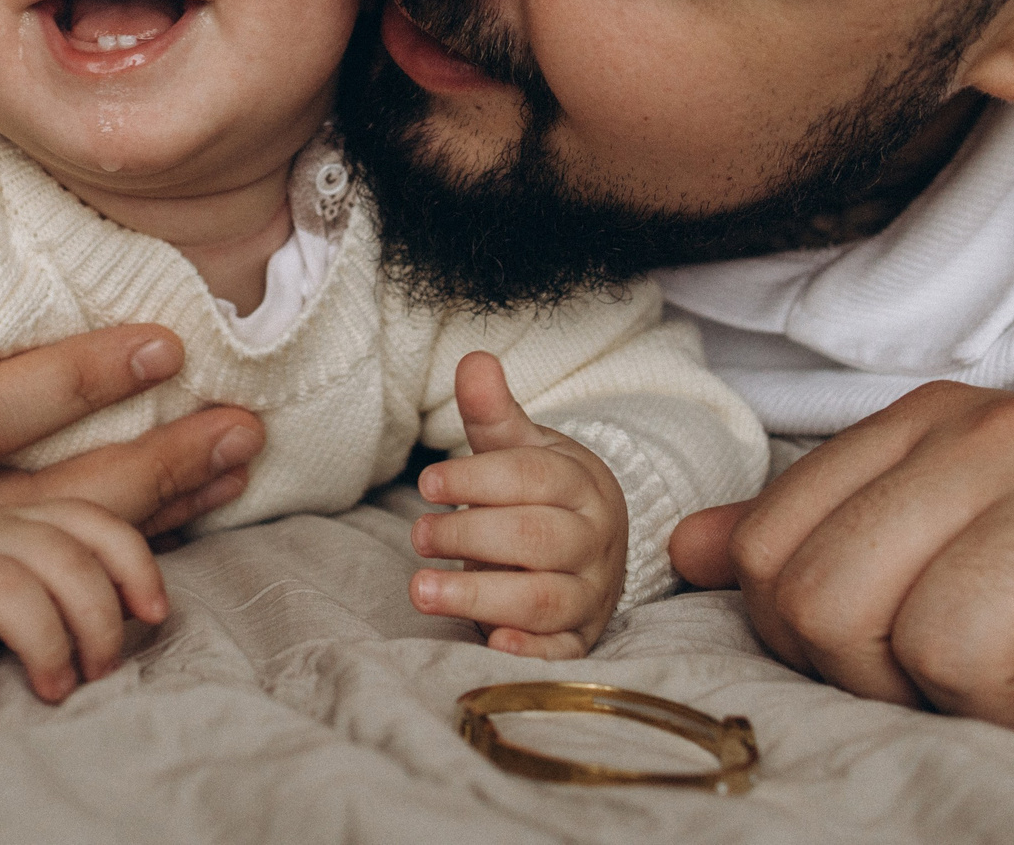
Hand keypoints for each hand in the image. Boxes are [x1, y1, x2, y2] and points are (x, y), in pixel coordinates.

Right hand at [0, 325, 264, 536]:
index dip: (72, 384)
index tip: (164, 349)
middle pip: (39, 495)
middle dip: (149, 465)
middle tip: (240, 427)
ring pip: (54, 546)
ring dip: (156, 509)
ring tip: (234, 466)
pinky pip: (49, 585)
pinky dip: (120, 556)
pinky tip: (182, 529)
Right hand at [0, 502, 167, 714]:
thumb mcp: (19, 561)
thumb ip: (78, 568)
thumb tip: (151, 606)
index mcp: (14, 519)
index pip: (88, 521)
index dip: (133, 566)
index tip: (153, 616)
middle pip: (57, 556)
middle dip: (97, 619)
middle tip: (98, 672)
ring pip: (2, 588)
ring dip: (47, 645)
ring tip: (54, 690)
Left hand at [407, 352, 629, 658]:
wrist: (591, 548)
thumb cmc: (541, 493)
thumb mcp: (519, 448)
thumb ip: (493, 412)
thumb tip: (475, 360)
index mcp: (582, 485)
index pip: (534, 479)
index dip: (478, 480)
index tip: (427, 484)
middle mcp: (594, 542)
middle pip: (536, 539)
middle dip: (470, 537)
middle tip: (418, 535)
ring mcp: (590, 595)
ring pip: (543, 600)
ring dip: (479, 596)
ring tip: (420, 589)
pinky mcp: (579, 640)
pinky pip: (560, 653)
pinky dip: (528, 651)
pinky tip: (490, 641)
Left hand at [667, 381, 1013, 745]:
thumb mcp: (957, 528)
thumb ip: (822, 535)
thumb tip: (690, 551)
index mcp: (929, 423)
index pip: (770, 553)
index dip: (809, 645)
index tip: (888, 663)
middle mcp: (1005, 434)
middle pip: (835, 604)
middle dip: (890, 686)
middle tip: (975, 690)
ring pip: (949, 651)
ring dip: (1001, 714)